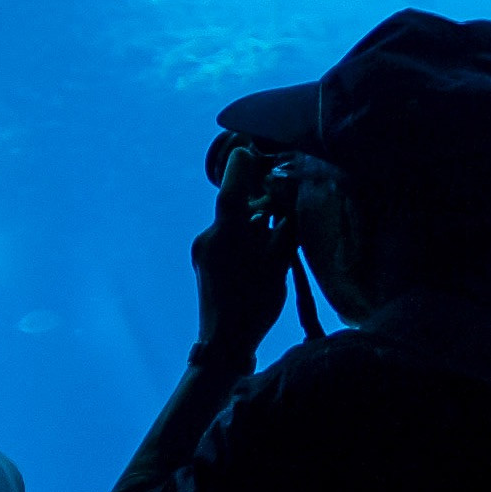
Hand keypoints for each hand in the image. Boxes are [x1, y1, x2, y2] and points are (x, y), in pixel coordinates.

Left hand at [191, 142, 293, 365]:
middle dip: (257, 200)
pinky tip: (261, 248)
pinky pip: (225, 238)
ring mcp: (203, 250)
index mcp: (226, 233)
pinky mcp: (203, 262)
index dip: (241, 166)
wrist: (222, 344)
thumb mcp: (277, 266)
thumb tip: (287, 208)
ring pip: (231, 223)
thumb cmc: (253, 305)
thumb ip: (282, 232)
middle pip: (234, 206)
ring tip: (275, 227)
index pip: (231, 189)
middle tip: (280, 195)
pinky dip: (243, 236)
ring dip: (251, 221)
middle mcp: (209, 236)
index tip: (248, 148)